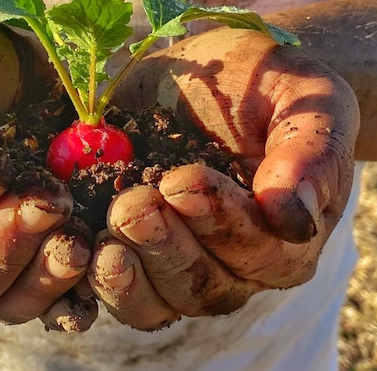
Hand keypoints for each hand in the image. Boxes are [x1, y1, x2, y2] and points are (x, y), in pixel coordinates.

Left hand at [89, 28, 358, 329]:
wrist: (215, 75)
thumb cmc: (267, 84)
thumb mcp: (304, 101)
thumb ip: (309, 156)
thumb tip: (293, 218)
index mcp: (282, 238)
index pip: (256, 251)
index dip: (217, 222)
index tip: (182, 180)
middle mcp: (229, 265)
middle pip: (197, 285)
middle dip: (162, 248)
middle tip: (132, 206)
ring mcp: (173, 261)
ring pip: (150, 301)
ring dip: (123, 277)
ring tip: (102, 238)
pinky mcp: (128, 249)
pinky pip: (106, 286)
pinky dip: (83, 279)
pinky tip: (67, 253)